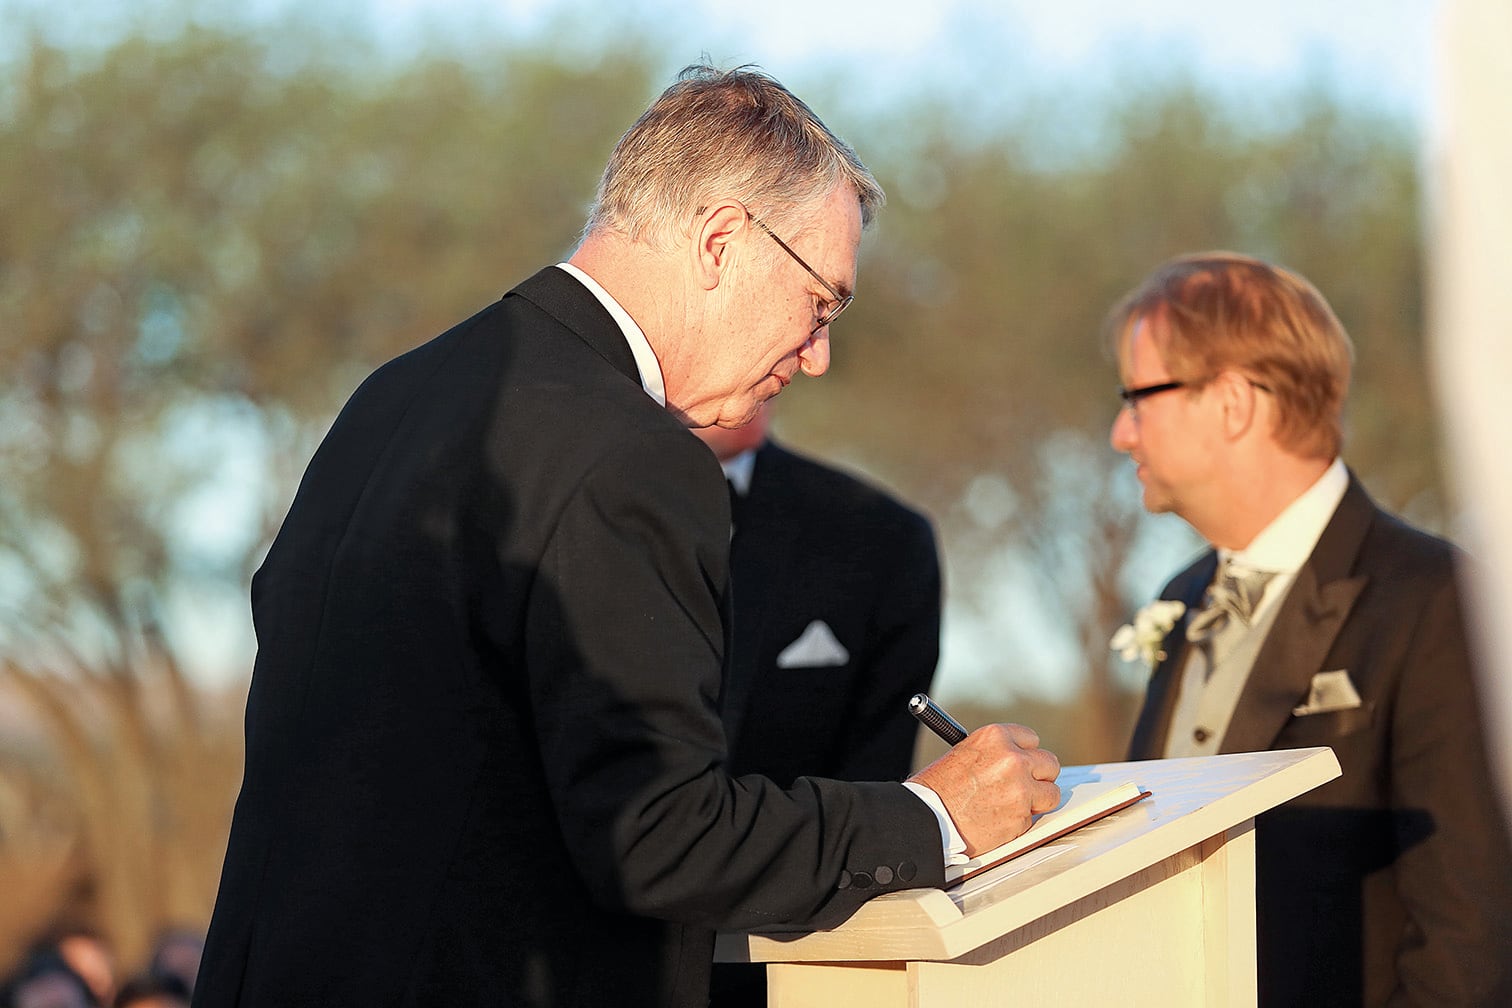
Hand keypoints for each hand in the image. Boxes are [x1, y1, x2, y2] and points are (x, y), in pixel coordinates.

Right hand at [908, 723, 1060, 855]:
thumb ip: (995, 754)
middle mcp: (1012, 759)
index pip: (1031, 739)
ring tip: (1013, 804)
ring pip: (1051, 793)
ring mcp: (1020, 789)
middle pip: (1049, 764)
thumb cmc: (938, 788)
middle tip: (1027, 784)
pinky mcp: (1022, 817)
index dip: (1026, 753)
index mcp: (995, 737)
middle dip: (1039, 776)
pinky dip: (1020, 821)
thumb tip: (1016, 759)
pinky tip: (999, 819)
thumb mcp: (964, 753)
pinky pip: (1034, 818)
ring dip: (1037, 800)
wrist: (928, 818)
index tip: (1024, 762)